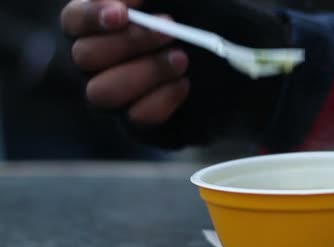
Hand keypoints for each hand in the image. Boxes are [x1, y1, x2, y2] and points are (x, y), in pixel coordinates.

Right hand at [61, 0, 288, 148]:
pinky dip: (162, 99)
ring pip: (102, 93)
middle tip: (168, 31)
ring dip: (144, 72)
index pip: (73, 20)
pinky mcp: (140, 125)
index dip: (92, 16)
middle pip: (85, 57)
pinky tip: (185, 85)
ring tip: (182, 59)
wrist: (238, 63)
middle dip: (129, 42)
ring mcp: (117, 98)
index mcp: (99, 28)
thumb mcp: (186, 2)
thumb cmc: (204, 20)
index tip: (123, 12)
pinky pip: (136, 118)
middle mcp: (98, 66)